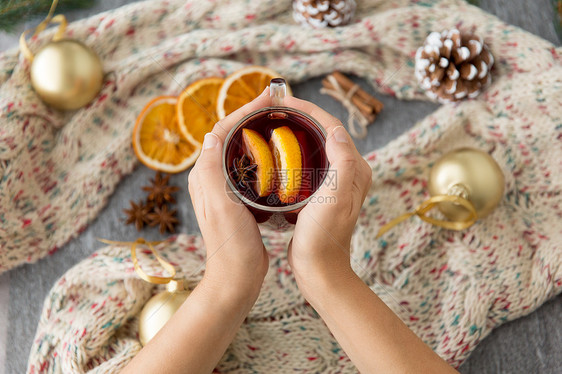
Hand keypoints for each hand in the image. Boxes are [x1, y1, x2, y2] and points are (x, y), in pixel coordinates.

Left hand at [188, 89, 271, 303]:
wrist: (238, 276)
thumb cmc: (230, 245)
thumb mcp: (220, 206)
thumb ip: (211, 171)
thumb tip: (212, 134)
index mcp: (204, 175)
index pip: (222, 131)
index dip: (244, 111)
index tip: (269, 99)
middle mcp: (212, 178)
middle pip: (232, 136)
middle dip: (253, 116)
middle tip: (279, 106)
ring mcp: (226, 188)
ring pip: (243, 150)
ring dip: (259, 133)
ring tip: (282, 123)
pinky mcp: (240, 199)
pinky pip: (252, 167)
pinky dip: (266, 154)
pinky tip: (282, 156)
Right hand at [284, 96, 371, 300]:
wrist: (318, 268)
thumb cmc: (324, 236)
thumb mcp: (334, 197)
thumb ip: (342, 161)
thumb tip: (335, 129)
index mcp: (356, 169)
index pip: (333, 126)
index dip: (308, 109)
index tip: (284, 102)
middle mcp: (349, 172)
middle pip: (324, 132)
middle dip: (301, 116)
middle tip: (275, 110)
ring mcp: (335, 182)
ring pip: (315, 146)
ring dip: (297, 132)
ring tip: (273, 125)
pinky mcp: (322, 192)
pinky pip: (308, 162)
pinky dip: (293, 152)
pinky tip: (275, 154)